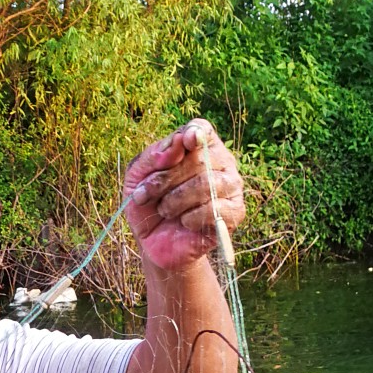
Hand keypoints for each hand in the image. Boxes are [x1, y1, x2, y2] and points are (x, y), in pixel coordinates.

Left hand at [124, 120, 244, 273]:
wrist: (153, 242)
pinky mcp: (235, 212)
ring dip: (175, 200)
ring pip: (207, 183)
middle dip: (164, 179)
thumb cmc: (147, 204)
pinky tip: (183, 222)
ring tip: (164, 210)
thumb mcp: (137, 177)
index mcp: (197, 147)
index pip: (201, 130)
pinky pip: (214, 209)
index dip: (194, 133)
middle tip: (143, 195)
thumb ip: (154, 155)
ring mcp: (231, 186)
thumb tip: (179, 142)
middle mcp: (220, 162)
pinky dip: (190, 217)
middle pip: (198, 159)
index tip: (186, 141)